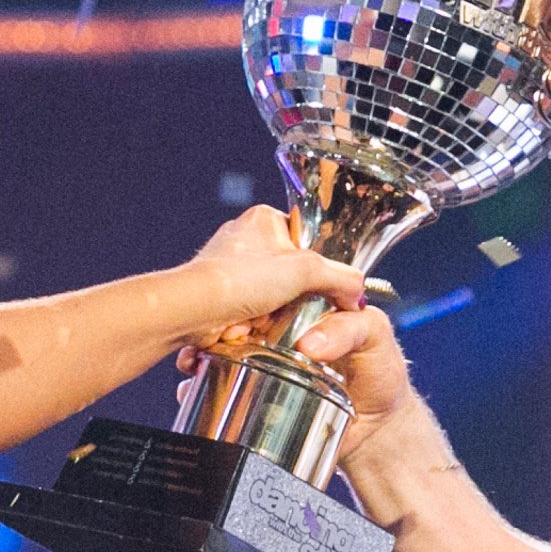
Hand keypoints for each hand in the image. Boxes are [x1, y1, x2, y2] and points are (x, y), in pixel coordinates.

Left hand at [176, 206, 367, 355]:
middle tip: (289, 308)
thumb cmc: (238, 278)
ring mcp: (229, 270)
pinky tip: (249, 330)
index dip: (314, 268)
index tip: (318, 287)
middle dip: (290, 300)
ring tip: (265, 322)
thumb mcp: (304, 270)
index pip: (304, 241)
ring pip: (270, 300)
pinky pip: (249, 316)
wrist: (193, 310)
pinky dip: (252, 327)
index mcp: (263, 220)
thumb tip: (357, 293)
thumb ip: (339, 277)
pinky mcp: (219, 298)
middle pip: (288, 277)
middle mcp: (243, 242)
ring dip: (271, 317)